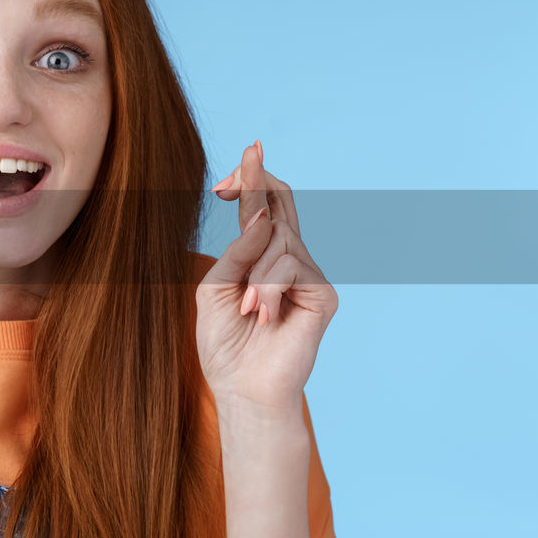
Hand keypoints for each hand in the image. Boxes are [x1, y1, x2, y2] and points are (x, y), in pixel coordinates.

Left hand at [195, 140, 337, 415]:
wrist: (242, 387)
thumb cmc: (225, 342)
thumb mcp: (215, 287)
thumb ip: (238, 251)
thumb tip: (264, 213)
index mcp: (259, 257)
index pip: (262, 207)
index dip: (254, 178)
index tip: (248, 150)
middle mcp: (287, 260)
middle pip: (281, 203)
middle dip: (257, 180)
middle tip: (242, 161)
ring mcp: (307, 276)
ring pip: (279, 239)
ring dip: (254, 274)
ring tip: (247, 310)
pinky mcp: (322, 294)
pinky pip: (292, 266)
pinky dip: (269, 289)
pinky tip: (263, 316)